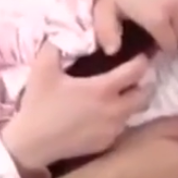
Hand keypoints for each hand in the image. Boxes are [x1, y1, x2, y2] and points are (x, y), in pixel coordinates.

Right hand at [2, 43, 151, 170]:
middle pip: (145, 95)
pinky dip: (119, 118)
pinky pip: (121, 127)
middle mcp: (114, 110)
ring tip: (121, 94)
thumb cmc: (38, 105)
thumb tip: (65, 32)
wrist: (31, 145)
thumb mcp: (42, 69)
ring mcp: (112, 130)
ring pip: (135, 113)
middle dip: (144, 84)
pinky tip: (104, 113)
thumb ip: (56, 46)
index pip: (136, 72)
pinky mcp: (105, 143)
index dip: (141, 61)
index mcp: (102, 89)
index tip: (140, 55)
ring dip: (132, 102)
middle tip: (134, 76)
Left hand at [94, 0, 177, 53]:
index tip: (157, 39)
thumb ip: (106, 33)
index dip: (163, 45)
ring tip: (175, 15)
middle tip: (165, 26)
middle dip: (174, 33)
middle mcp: (175, 8)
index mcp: (156, 19)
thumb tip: (114, 52)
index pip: (170, 44)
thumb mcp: (103, 9)